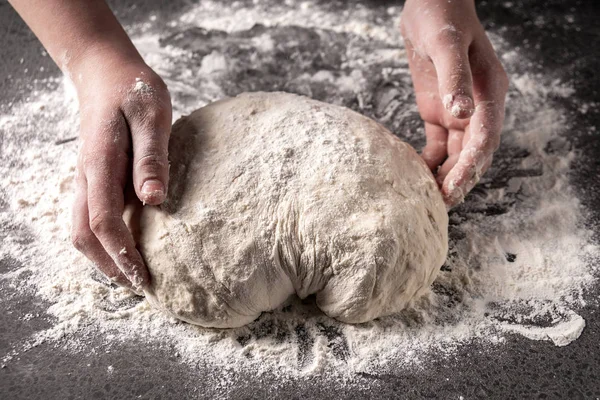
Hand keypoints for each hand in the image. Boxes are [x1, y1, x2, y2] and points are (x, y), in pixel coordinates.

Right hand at [70, 49, 171, 290]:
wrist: (106, 71)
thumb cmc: (133, 89)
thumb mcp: (151, 115)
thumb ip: (152, 156)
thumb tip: (154, 200)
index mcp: (100, 164)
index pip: (103, 221)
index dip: (121, 254)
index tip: (142, 278)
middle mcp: (87, 177)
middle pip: (83, 235)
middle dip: (108, 266)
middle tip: (139, 287)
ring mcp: (87, 178)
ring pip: (81, 228)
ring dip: (102, 256)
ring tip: (132, 274)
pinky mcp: (95, 177)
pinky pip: (90, 215)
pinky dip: (104, 239)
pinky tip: (128, 245)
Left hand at [400, 0, 507, 206]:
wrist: (430, 4)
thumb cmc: (442, 17)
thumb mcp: (446, 45)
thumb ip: (455, 79)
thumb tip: (461, 114)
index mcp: (490, 93)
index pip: (485, 138)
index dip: (472, 166)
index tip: (455, 187)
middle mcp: (478, 107)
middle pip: (473, 152)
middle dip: (459, 179)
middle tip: (441, 204)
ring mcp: (458, 112)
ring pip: (455, 154)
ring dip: (444, 176)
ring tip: (427, 199)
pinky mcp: (437, 112)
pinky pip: (436, 145)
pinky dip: (427, 162)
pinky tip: (414, 175)